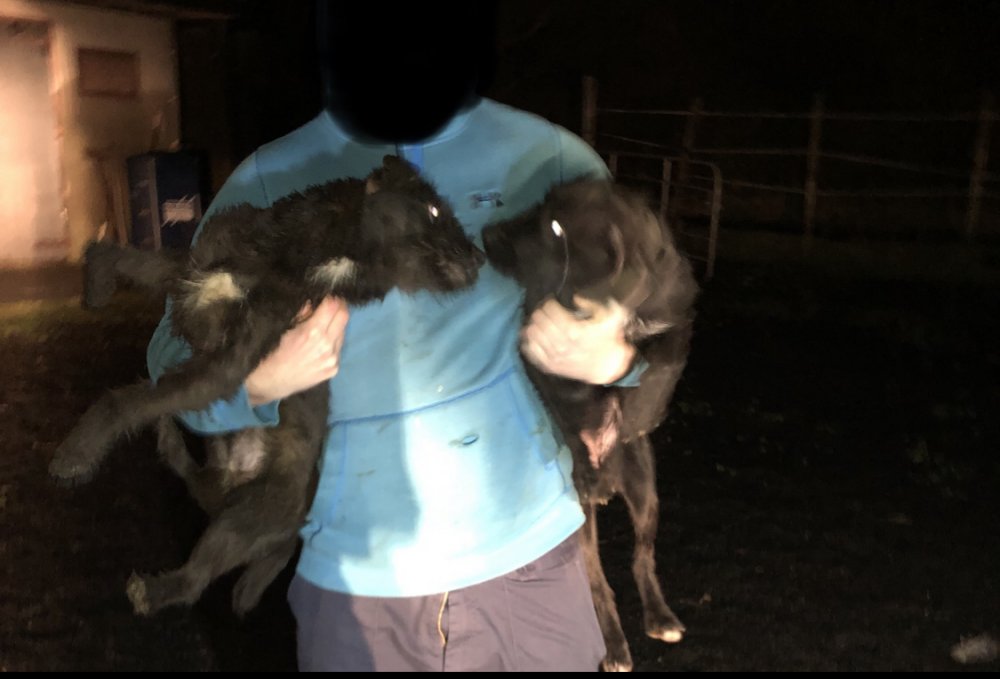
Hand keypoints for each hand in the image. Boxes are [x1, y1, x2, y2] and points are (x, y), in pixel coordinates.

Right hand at [244, 296, 349, 405]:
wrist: (271, 382)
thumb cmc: (273, 352)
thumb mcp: (284, 327)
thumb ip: (303, 312)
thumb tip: (315, 299)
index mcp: (313, 332)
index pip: (333, 306)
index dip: (332, 297)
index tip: (328, 294)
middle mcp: (327, 345)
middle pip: (344, 317)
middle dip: (339, 307)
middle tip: (332, 304)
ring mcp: (332, 359)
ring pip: (343, 332)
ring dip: (336, 325)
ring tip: (325, 324)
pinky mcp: (333, 370)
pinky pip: (338, 348)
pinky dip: (334, 341)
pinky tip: (323, 342)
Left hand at [520, 295, 635, 384]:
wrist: (608, 366)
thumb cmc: (609, 339)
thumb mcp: (611, 316)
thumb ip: (594, 304)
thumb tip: (576, 299)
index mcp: (575, 330)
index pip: (551, 310)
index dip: (549, 303)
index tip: (551, 301)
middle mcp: (562, 343)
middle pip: (540, 320)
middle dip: (540, 312)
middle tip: (543, 309)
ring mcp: (555, 356)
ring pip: (533, 335)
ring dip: (533, 324)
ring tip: (536, 321)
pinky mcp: (551, 366)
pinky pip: (532, 352)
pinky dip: (528, 342)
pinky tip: (531, 336)